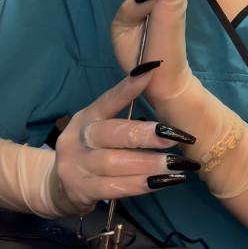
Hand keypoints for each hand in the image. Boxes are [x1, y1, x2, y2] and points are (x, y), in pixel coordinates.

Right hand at [52, 66, 197, 215]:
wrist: (57, 187)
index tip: (151, 71)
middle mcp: (78, 137)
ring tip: (176, 163)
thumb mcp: (100, 130)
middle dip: (147, 134)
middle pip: (114, 132)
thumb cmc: (91, 152)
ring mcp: (76, 165)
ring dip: (150, 163)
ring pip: (116, 162)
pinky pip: (114, 187)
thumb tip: (162, 112)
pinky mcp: (80, 190)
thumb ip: (123, 120)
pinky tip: (160, 182)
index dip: (128, 87)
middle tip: (175, 135)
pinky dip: (139, 184)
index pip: (108, 99)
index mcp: (87, 116)